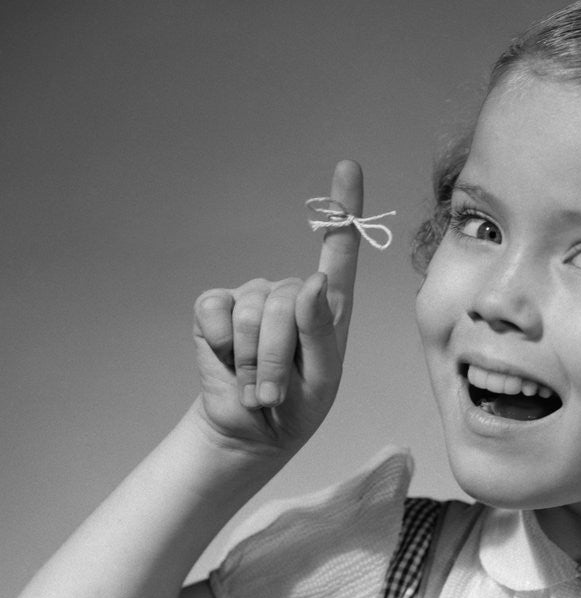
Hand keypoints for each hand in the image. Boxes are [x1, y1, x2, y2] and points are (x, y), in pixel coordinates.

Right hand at [191, 160, 363, 454]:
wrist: (250, 430)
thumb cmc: (299, 404)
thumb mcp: (323, 378)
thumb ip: (321, 331)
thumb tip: (313, 280)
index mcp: (329, 305)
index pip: (339, 249)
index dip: (343, 208)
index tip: (348, 167)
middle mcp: (292, 292)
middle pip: (287, 301)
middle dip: (279, 355)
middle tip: (276, 393)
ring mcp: (252, 296)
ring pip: (253, 313)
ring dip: (254, 362)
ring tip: (258, 387)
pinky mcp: (215, 309)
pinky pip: (217, 312)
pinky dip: (224, 348)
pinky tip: (229, 363)